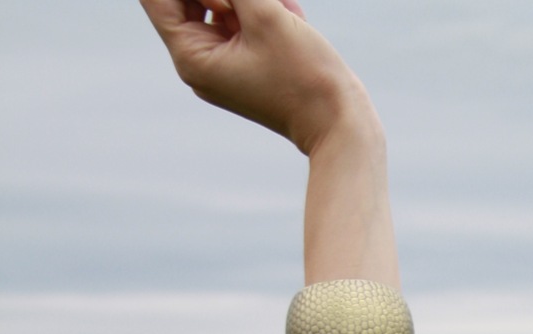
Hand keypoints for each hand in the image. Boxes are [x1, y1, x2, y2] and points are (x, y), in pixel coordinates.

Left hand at [138, 0, 375, 156]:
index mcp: (192, 57)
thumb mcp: (264, 13)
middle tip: (261, 3)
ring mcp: (221, 65)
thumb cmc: (304, 75)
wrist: (340, 123)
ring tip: (283, 6)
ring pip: (219, 6)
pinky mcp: (243, 65)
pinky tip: (289, 10)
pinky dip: (259, 8)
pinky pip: (240, 22)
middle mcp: (199, 64)